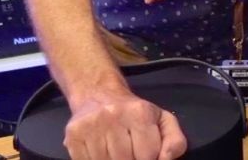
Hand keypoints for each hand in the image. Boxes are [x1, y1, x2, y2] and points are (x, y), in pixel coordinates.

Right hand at [65, 90, 186, 159]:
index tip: (144, 154)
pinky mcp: (73, 135)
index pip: (149, 155)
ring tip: (116, 153)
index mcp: (140, 113)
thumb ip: (175, 142)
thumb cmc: (135, 113)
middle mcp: (113, 116)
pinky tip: (101, 153)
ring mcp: (90, 126)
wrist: (98, 94)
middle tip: (129, 153)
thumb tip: (166, 159)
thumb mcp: (162, 121)